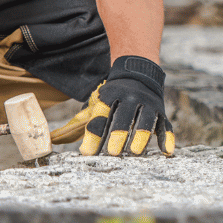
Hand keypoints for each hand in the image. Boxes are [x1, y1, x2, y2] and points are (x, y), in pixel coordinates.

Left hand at [51, 56, 174, 155]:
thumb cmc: (113, 95)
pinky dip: (166, 138)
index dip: (94, 134)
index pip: (101, 116)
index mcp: (110, 96)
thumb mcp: (96, 102)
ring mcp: (147, 105)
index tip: (87, 152)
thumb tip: (55, 140)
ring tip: (135, 151)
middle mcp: (129, 98)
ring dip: (141, 135)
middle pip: (123, 117)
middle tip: (114, 152)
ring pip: (146, 120)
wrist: (139, 71)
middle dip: (118, 133)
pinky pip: (165, 125)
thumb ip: (80, 123)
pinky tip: (166, 151)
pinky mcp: (161, 111)